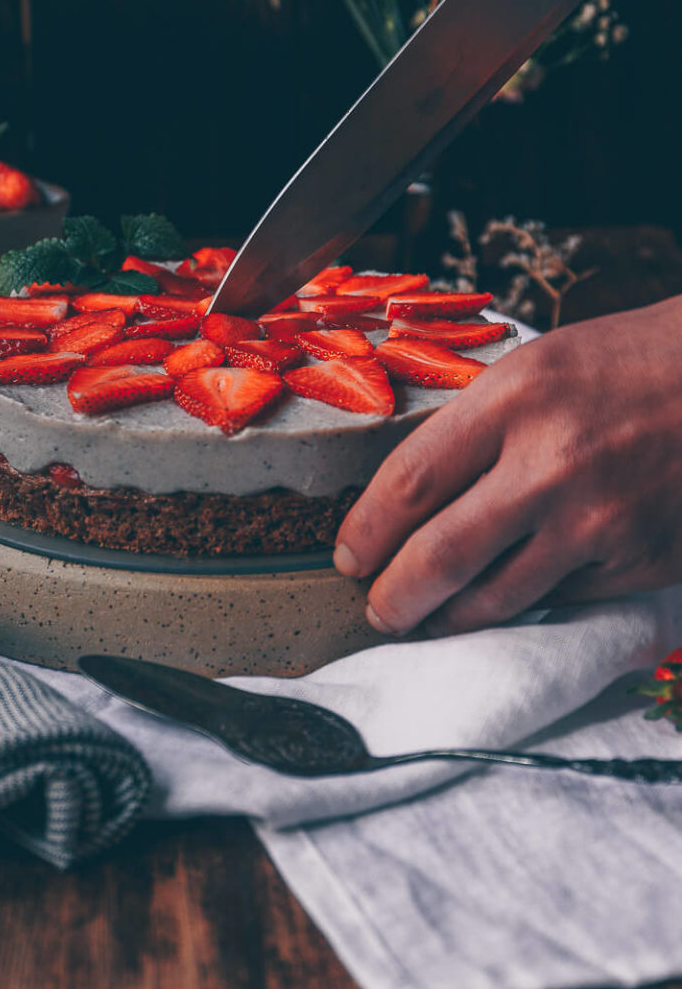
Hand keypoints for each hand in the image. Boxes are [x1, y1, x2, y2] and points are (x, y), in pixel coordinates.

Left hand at [333, 296, 681, 636]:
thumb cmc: (620, 367)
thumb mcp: (533, 369)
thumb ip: (471, 427)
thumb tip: (404, 500)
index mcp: (514, 400)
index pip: (410, 482)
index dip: (366, 531)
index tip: (349, 555)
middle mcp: (552, 464)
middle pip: (441, 556)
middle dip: (395, 597)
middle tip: (379, 609)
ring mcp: (599, 521)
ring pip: (496, 599)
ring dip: (449, 620)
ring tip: (429, 620)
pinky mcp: (639, 562)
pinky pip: (560, 600)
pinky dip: (529, 604)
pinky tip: (512, 596)